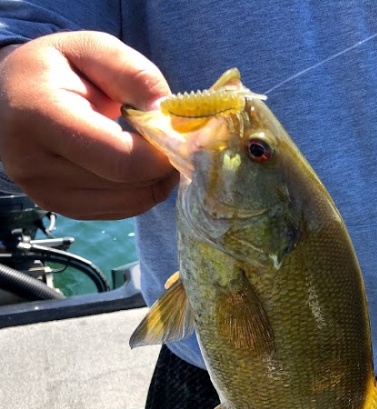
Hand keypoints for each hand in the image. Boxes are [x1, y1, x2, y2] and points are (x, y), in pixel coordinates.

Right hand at [0, 31, 178, 219]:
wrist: (11, 94)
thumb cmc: (56, 69)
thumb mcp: (94, 50)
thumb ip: (136, 76)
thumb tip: (170, 122)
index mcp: (40, 117)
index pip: (122, 160)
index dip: (162, 153)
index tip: (180, 135)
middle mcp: (34, 164)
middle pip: (129, 184)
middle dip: (164, 165)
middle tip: (174, 141)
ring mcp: (45, 194)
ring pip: (131, 202)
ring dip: (157, 180)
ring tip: (153, 149)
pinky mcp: (60, 209)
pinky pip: (122, 211)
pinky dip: (142, 190)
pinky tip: (138, 165)